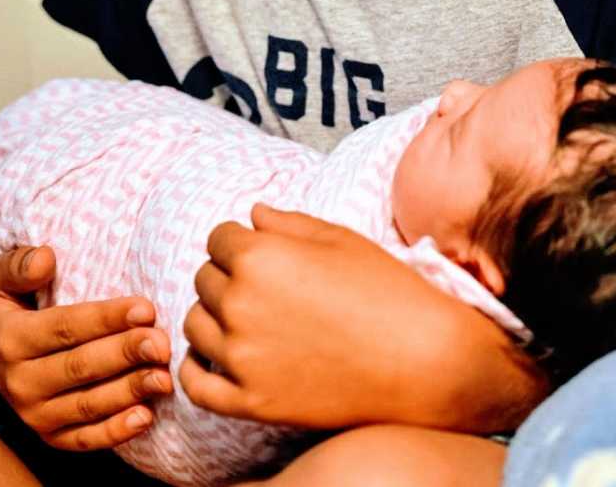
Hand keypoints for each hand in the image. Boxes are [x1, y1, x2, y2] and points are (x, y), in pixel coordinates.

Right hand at [0, 245, 173, 451]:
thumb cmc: (13, 308)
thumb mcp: (3, 279)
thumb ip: (20, 265)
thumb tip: (45, 259)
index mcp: (13, 339)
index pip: (66, 327)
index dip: (107, 319)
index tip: (146, 309)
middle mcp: (21, 382)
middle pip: (81, 367)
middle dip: (126, 354)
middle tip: (163, 344)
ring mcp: (35, 414)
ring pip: (88, 405)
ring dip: (129, 392)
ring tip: (164, 378)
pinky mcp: (51, 436)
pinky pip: (84, 439)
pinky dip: (115, 432)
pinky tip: (146, 417)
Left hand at [181, 203, 471, 428]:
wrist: (420, 359)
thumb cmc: (385, 290)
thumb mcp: (340, 240)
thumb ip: (288, 223)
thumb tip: (252, 215)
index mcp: (260, 256)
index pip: (218, 238)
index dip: (240, 241)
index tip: (261, 251)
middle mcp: (241, 303)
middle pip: (205, 278)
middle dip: (228, 274)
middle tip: (264, 285)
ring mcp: (242, 356)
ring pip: (195, 325)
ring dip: (214, 315)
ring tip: (247, 318)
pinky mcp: (249, 401)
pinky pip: (196, 383)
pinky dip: (197, 368)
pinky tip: (215, 358)